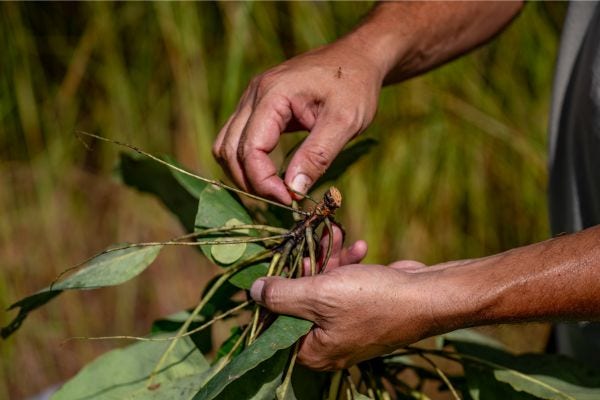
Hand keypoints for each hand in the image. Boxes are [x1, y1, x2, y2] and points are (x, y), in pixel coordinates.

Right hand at [213, 40, 383, 203]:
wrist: (357, 58)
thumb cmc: (355, 86)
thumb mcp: (345, 122)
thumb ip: (317, 155)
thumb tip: (292, 190)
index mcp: (272, 94)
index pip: (249, 148)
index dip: (263, 181)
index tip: (289, 199)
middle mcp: (253, 94)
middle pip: (228, 149)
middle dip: (250, 182)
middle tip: (282, 199)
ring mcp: (251, 99)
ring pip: (226, 145)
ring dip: (243, 173)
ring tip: (274, 190)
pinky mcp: (256, 106)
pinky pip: (237, 138)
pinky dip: (247, 161)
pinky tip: (271, 175)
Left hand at [250, 226, 438, 370]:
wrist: (428, 296)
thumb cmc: (373, 300)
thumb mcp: (319, 295)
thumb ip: (281, 294)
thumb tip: (252, 292)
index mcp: (312, 351)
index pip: (276, 326)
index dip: (271, 296)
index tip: (272, 267)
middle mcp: (327, 342)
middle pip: (299, 302)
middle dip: (305, 267)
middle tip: (306, 242)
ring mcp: (346, 325)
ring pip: (323, 288)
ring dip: (329, 259)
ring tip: (333, 234)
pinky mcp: (362, 308)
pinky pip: (345, 285)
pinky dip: (347, 265)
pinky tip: (359, 247)